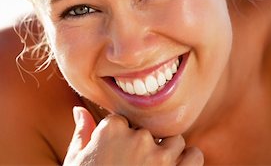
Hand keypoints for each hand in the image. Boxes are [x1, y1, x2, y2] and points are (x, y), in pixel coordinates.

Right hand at [64, 106, 202, 165]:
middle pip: (148, 131)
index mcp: (112, 130)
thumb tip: (80, 110)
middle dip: (143, 146)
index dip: (120, 138)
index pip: (123, 121)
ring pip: (174, 141)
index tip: (115, 155)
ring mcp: (159, 157)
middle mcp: (138, 137)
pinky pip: (194, 156)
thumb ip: (82, 132)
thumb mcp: (76, 160)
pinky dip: (188, 162)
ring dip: (167, 152)